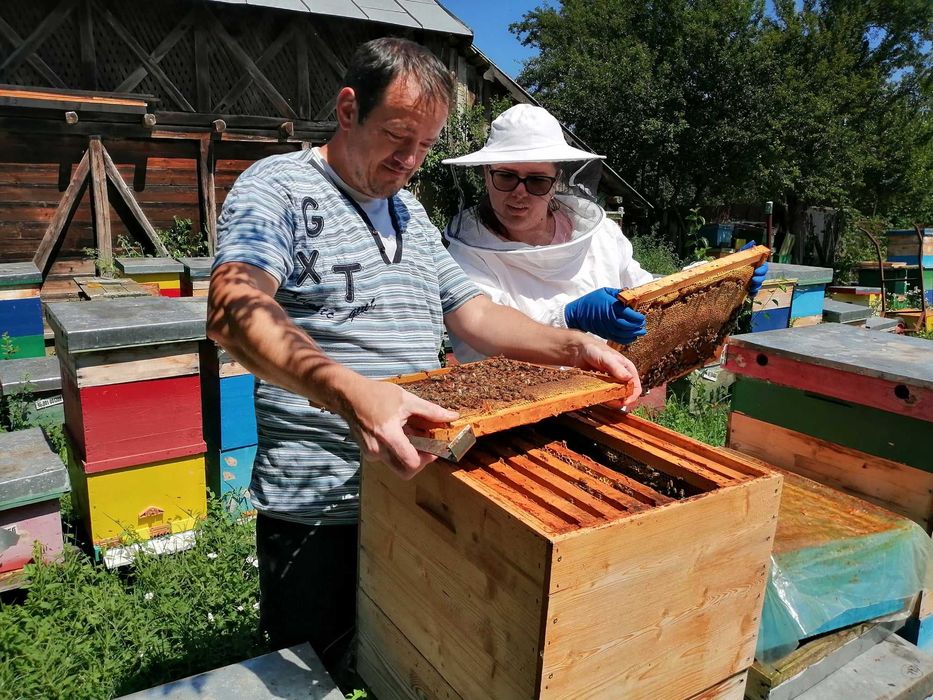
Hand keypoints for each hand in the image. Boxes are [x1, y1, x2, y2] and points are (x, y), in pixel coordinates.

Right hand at [333, 375, 458, 479]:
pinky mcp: (368, 453)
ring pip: (396, 465)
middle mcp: (378, 449)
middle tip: (426, 449)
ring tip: (411, 436)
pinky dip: (396, 451)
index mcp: (388, 436)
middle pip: (405, 472)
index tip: (434, 449)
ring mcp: (371, 453)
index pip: (412, 463)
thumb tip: (452, 416)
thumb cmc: (375, 395)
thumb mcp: (406, 400)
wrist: (348, 395)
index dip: (427, 460)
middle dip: (418, 463)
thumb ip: (430, 411)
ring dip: (407, 455)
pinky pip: (387, 459)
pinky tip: (398, 434)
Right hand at [564, 288, 646, 344]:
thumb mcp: (605, 291)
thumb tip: (630, 292)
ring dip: (634, 334)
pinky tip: (632, 337)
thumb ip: (618, 293)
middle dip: (637, 326)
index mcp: (611, 307)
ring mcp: (607, 328)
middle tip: (643, 325)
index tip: (642, 317)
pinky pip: (618, 339)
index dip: (638, 317)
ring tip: (641, 332)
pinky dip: (626, 339)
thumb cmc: (592, 300)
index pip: (628, 314)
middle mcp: (610, 319)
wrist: (577, 313)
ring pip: (623, 334)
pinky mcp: (604, 334)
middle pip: (627, 325)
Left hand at [570, 337, 643, 407]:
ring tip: (601, 396)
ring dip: (610, 400)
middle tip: (611, 401)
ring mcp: (611, 384)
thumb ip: (616, 367)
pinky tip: (596, 395)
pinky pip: (604, 397)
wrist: (578, 351)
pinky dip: (602, 399)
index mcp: (628, 370)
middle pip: (626, 395)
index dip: (632, 396)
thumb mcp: (606, 357)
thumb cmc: (595, 350)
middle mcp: (622, 378)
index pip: (636, 387)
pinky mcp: (601, 387)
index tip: (624, 401)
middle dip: (620, 400)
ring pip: (615, 398)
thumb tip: (629, 378)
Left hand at [740, 241, 767, 295]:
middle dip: (760, 278)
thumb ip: (746, 249)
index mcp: (757, 265)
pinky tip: (750, 294)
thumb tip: (753, 242)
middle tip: (754, 279)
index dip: (762, 269)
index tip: (756, 271)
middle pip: (763, 277)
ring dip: (757, 286)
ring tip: (752, 287)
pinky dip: (753, 293)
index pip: (764, 267)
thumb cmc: (735, 261)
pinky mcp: (748, 289)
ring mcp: (752, 282)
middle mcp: (756, 274)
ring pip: (758, 285)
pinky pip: (753, 292)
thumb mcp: (740, 255)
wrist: (724, 271)